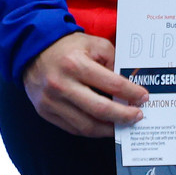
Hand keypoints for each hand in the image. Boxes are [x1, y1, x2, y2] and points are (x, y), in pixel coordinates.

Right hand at [21, 33, 147, 136]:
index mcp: (76, 64)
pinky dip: (91, 130)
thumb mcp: (95, 44)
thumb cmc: (69, 47)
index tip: (144, 98)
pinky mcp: (45, 112)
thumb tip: (130, 84)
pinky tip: (104, 126)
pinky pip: (72, 128)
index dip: (130, 93)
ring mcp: (51, 101)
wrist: (32, 50)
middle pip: (99, 109)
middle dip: (123, 116)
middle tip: (137, 117)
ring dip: (108, 128)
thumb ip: (113, 62)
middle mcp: (61, 85)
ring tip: (123, 125)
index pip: (111, 84)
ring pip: (85, 125)